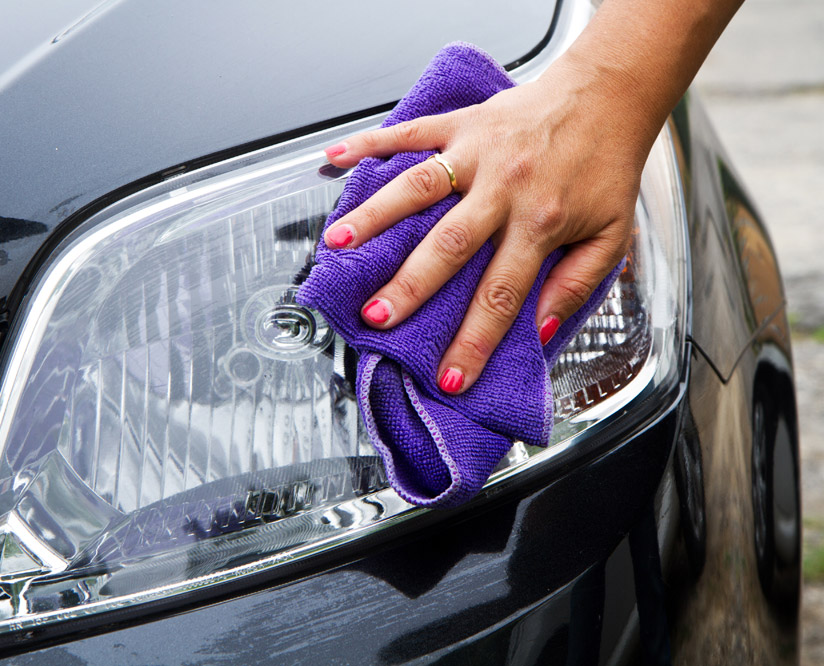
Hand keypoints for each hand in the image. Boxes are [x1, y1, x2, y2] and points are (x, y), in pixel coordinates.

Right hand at [322, 65, 648, 393]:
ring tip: (337, 244)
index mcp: (540, 222)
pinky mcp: (461, 123)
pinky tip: (334, 159)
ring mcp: (477, 152)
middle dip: (409, 285)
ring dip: (374, 216)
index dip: (474, 341)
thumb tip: (539, 331)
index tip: (449, 377)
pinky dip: (368, 143)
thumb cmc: (606, 167)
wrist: (610, 94)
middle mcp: (504, 188)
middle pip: (449, 245)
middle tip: (376, 317)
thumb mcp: (611, 237)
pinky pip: (410, 133)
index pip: (501, 295)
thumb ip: (578, 285)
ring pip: (418, 188)